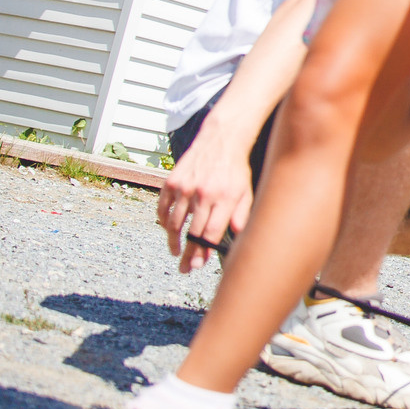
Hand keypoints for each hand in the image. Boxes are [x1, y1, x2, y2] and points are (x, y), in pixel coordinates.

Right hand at [158, 133, 251, 271]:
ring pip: (174, 223)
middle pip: (192, 232)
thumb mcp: (246, 192)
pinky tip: (169, 230)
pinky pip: (163, 208)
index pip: (210, 232)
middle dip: (188, 253)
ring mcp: (185, 187)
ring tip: (176, 251)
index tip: (197, 264)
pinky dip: (164, 221)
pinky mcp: (172, 180)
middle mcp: (203, 193)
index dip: (203, 252)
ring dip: (173, 241)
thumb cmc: (235, 170)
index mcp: (224, 198)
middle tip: (185, 267)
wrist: (221, 141)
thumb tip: (236, 239)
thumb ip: (241, 216)